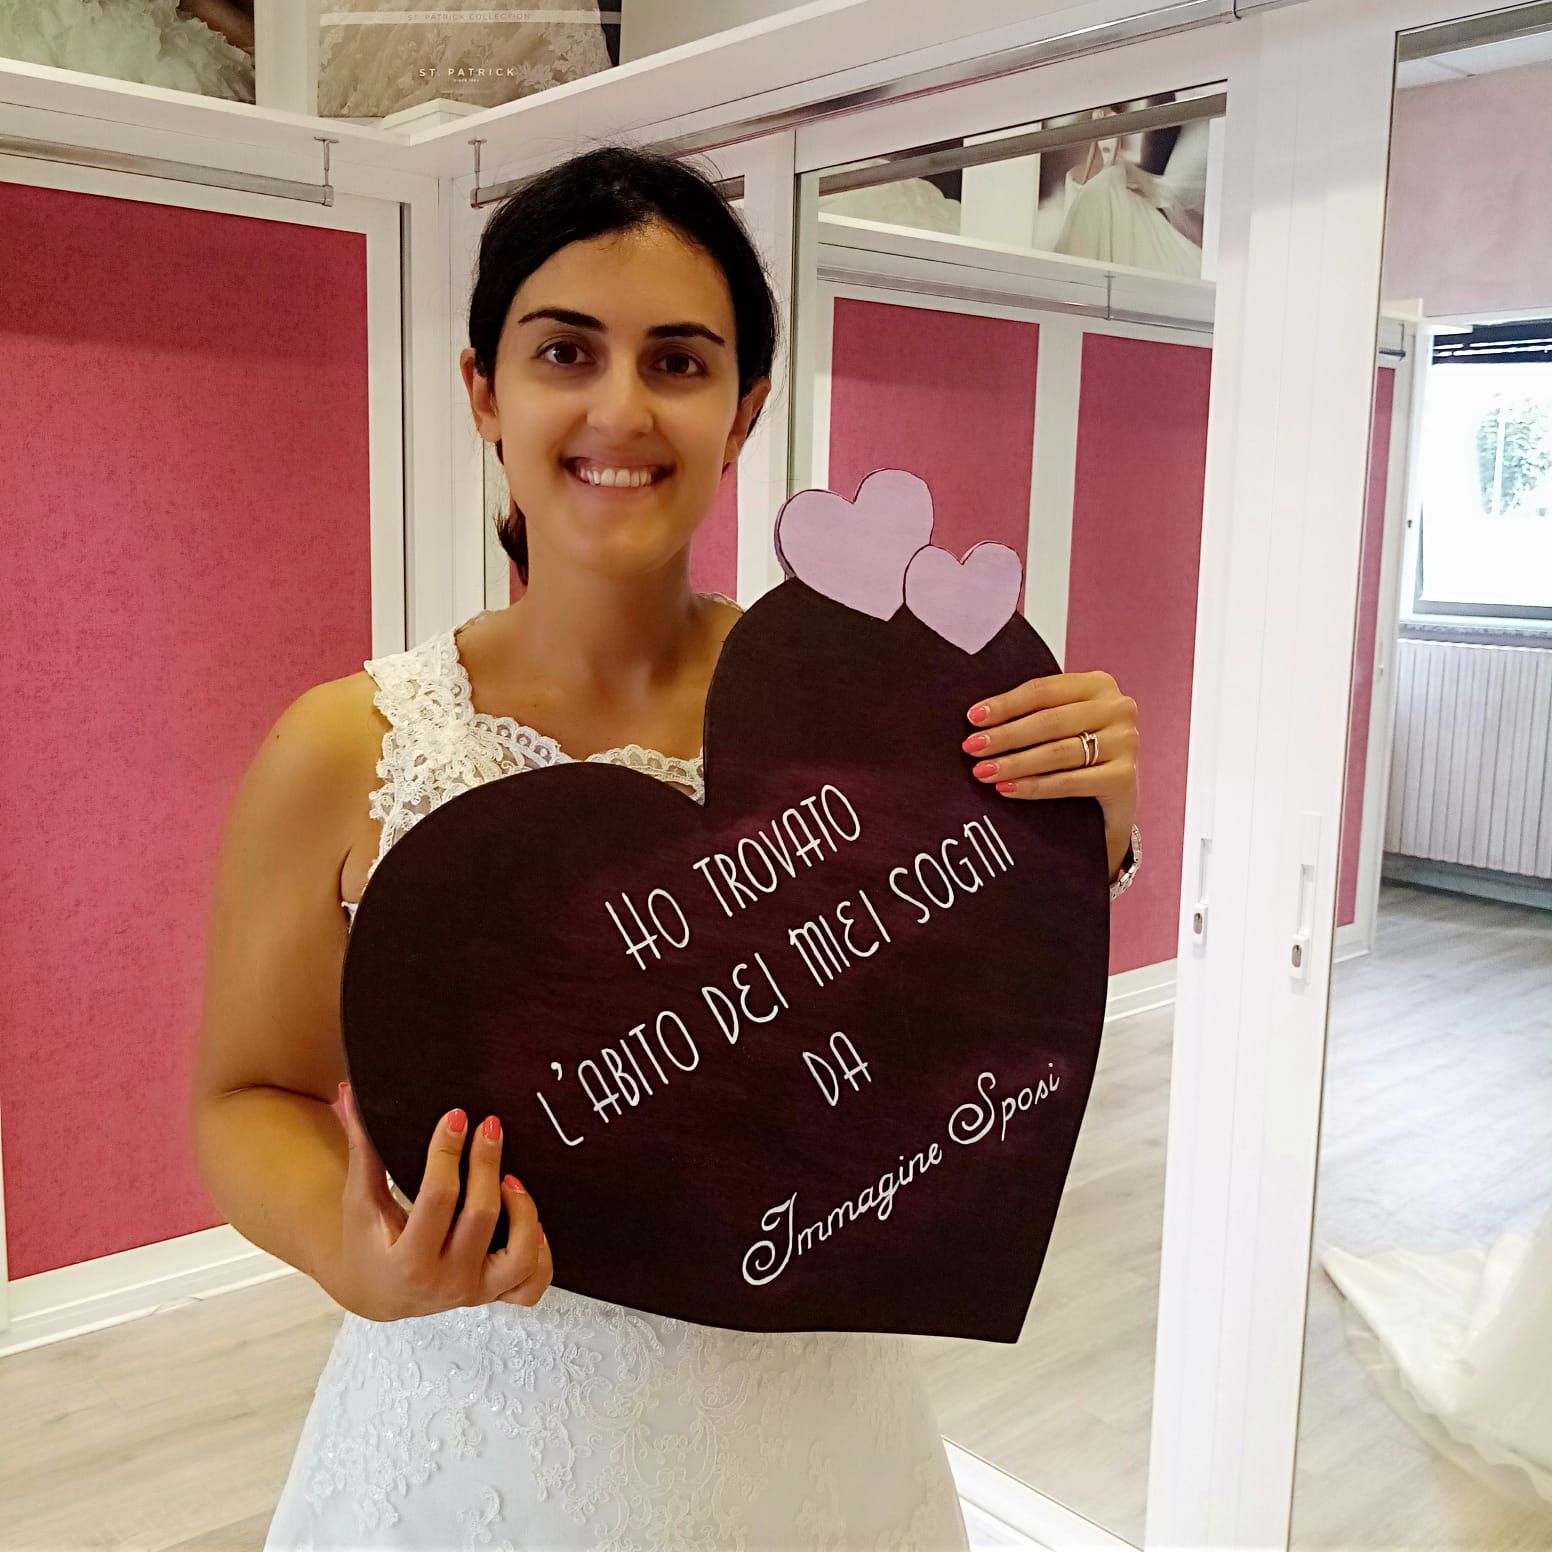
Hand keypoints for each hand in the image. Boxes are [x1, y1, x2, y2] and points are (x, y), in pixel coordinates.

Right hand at [330, 1081, 551, 1321]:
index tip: (456, 1116)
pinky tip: (532, 1220)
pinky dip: (540, 1252)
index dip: (448, 1152)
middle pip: (481, 1216)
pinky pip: (532, 1283)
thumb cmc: (367, 1240)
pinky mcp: (493, 1294)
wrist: (374, 1290)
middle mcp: (445, 1283)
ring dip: (523, 1209)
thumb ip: (362, 1149)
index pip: (437, 1198)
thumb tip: (350, 1094)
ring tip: (510, 1177)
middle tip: (490, 1126)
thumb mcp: (360, 1200)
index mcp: (407, 1262)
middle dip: (487, 1164)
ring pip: (520, 1256)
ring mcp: (473, 1293)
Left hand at [960, 670, 1139, 882]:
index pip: (1043, 690)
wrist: (1115, 794)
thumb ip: (1034, 713)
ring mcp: (1125, 742)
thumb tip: (979, 720)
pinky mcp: (1124, 777)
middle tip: (971, 748)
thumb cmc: (1081, 750)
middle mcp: (1117, 708)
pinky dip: (1035, 786)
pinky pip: (1070, 782)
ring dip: (1015, 763)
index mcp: (1098, 684)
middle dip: (1005, 736)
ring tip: (983, 772)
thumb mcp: (1062, 721)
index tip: (972, 718)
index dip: (1005, 704)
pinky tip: (1008, 789)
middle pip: (1049, 721)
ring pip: (1058, 752)